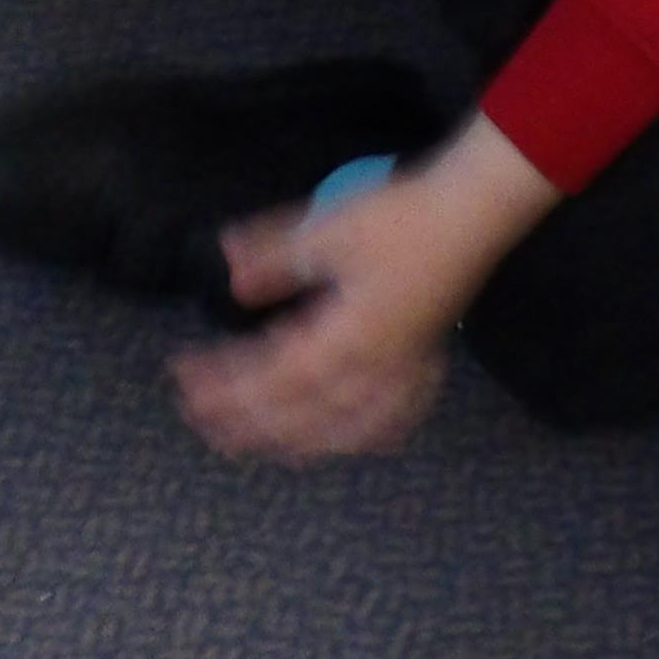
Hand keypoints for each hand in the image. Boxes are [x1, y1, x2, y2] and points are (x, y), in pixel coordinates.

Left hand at [170, 139, 517, 461]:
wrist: (473, 213)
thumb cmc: (400, 219)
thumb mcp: (325, 229)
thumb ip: (274, 257)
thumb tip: (230, 276)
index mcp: (344, 342)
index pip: (270, 379)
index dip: (224, 386)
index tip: (185, 381)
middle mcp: (373, 371)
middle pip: (300, 416)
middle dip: (247, 424)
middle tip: (202, 422)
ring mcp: (402, 374)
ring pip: (342, 430)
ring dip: (294, 442)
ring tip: (256, 445)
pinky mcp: (423, 363)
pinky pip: (390, 421)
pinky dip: (360, 438)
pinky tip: (348, 440)